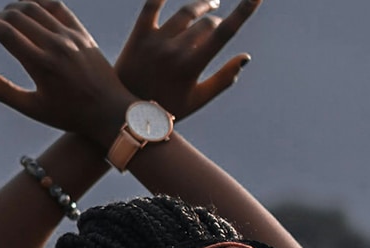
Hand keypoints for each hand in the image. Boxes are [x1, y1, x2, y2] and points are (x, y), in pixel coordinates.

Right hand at [0, 1, 139, 146]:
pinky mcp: (82, 33)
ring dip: (14, 7)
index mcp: (41, 65)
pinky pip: (57, 7)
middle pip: (17, 16)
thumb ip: (3, 92)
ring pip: (36, 7)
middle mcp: (56, 46)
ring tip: (4, 17)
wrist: (111, 112)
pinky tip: (28, 6)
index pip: (4, 33)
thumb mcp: (33, 109)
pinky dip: (39, 1)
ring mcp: (71, 37)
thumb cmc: (70, 114)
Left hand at [117, 0, 260, 119]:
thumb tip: (245, 57)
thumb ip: (223, 79)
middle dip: (216, 23)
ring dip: (201, 7)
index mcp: (190, 67)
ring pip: (186, 13)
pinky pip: (152, 5)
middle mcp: (174, 51)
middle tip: (217, 26)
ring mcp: (154, 41)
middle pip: (206, 23)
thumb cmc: (166, 110)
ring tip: (209, 6)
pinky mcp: (138, 35)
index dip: (244, 11)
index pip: (223, 33)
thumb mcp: (198, 100)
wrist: (124, 114)